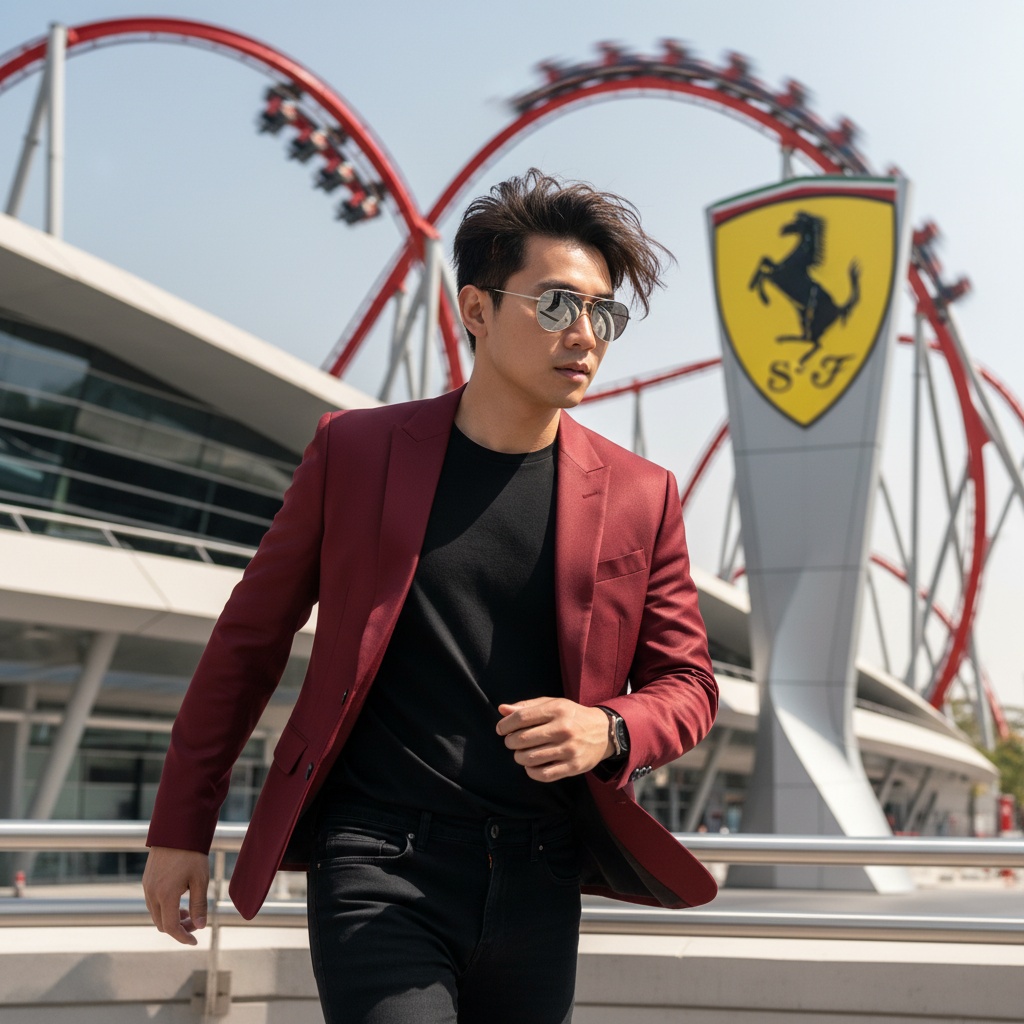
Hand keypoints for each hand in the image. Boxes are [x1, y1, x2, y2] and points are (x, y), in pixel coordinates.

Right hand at [142, 846, 209, 944]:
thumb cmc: (192, 854)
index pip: (171, 927)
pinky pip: (153, 903)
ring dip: (171, 918)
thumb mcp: (200, 880)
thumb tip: (200, 926)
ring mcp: (147, 886)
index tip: (194, 941)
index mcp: (165, 895)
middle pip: (161, 924)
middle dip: (178, 928)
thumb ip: (199, 905)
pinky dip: (165, 908)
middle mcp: (152, 893)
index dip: (183, 937)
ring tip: (189, 913)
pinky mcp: (146, 880)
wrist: (177, 830)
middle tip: (196, 923)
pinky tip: (179, 900)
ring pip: (156, 914)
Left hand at [496, 697, 613, 781]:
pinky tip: (531, 765)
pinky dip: (531, 771)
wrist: (604, 732)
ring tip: (521, 753)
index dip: (505, 724)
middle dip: (510, 742)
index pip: (522, 717)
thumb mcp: (553, 704)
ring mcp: (569, 749)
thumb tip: (502, 710)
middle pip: (523, 739)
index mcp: (556, 710)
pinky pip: (543, 774)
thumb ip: (527, 706)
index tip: (501, 729)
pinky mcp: (573, 766)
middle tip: (512, 742)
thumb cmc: (572, 716)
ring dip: (519, 757)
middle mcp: (563, 729)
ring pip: (530, 758)